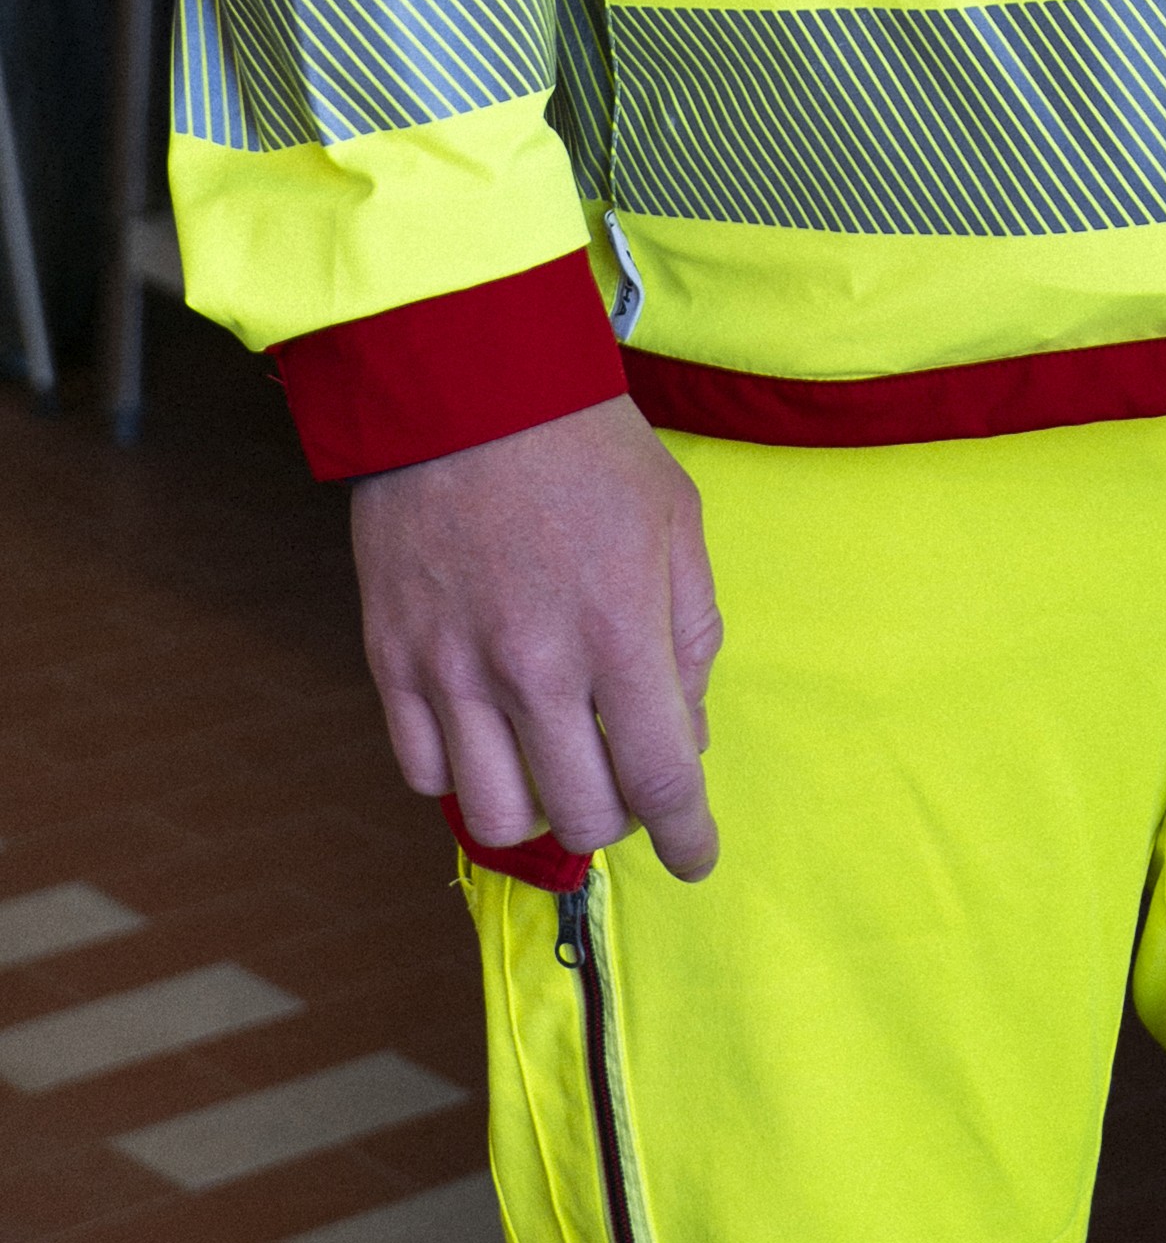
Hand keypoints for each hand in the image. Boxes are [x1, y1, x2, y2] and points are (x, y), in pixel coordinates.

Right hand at [351, 396, 722, 880]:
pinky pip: (426, 774)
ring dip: (541, 808)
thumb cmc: (587, 445)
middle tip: (627, 779)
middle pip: (581, 814)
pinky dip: (466, 775)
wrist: (465, 385)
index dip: (686, 835)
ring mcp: (453, 671)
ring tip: (557, 761)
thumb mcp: (676, 519)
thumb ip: (692, 631)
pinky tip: (491, 733)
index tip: (697, 858)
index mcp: (618, 629)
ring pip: (498, 815)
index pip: (660, 777)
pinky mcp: (392, 662)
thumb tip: (684, 726)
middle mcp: (534, 667)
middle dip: (620, 815)